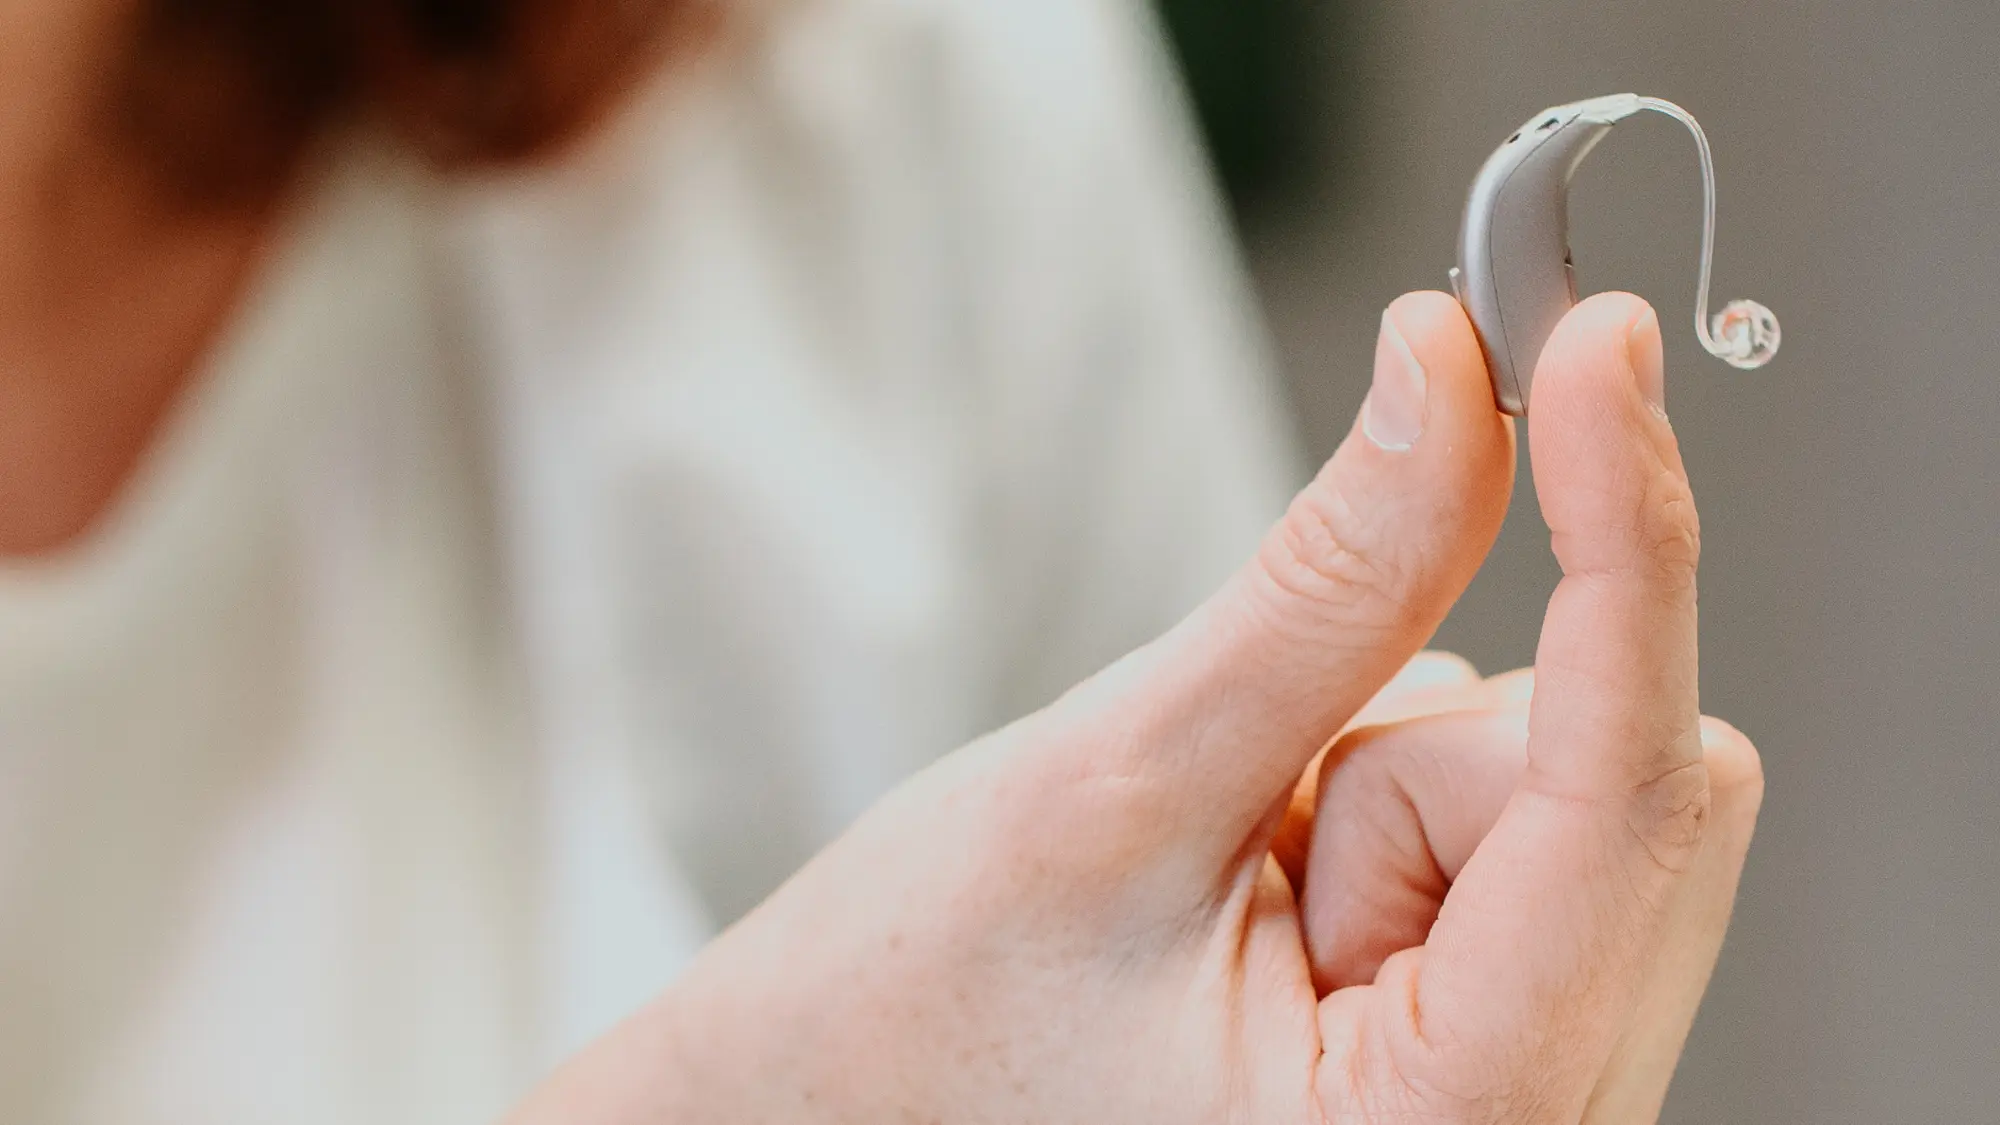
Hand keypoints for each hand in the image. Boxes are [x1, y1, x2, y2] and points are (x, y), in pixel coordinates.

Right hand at [507, 292, 1762, 1124]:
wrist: (829, 1113)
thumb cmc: (919, 1019)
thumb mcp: (1117, 784)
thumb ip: (1322, 583)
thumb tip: (1448, 373)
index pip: (1631, 794)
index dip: (1624, 542)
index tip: (1593, 343)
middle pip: (1614, 787)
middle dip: (1415, 739)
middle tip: (1246, 811)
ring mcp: (1519, 1083)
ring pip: (1564, 794)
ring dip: (1388, 777)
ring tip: (1222, 880)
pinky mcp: (1488, 1032)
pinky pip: (1519, 828)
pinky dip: (1395, 801)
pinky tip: (1269, 882)